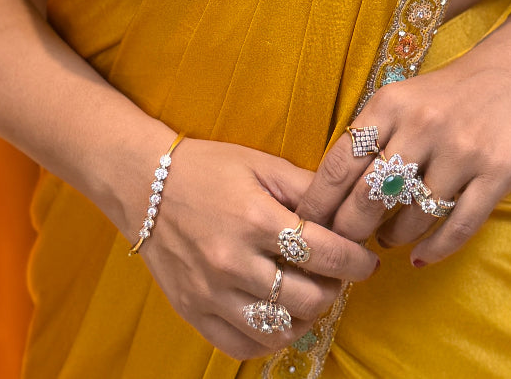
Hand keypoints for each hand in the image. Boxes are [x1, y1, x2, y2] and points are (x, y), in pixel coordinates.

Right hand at [133, 138, 378, 359]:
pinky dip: (268, 336)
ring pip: (278, 330)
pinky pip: (242, 345)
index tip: (366, 261)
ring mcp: (210, 292)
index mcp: (254, 218)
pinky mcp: (193, 312)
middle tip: (336, 275)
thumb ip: (306, 188)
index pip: (323, 253)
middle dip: (334, 288)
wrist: (144, 183)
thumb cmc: (208, 168)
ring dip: (305, 316)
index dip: (355, 261)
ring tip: (308, 294)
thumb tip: (346, 212)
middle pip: (307, 298)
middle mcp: (233, 261)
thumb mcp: (261, 165)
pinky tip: (276, 313)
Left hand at [297, 6, 510, 266]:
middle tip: (346, 243)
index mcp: (390, 103)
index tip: (308, 225)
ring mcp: (463, 151)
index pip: (340, 163)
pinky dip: (434, 249)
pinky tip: (420, 256)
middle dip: (350, 229)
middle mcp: (424, 125)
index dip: (319, 202)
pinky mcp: (497, 174)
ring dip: (392, 237)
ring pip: (412, 216)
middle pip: (368, 196)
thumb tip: (330, 195)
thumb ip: (370, 136)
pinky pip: (458, 227)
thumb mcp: (401, 98)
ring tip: (387, 239)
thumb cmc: (447, 93)